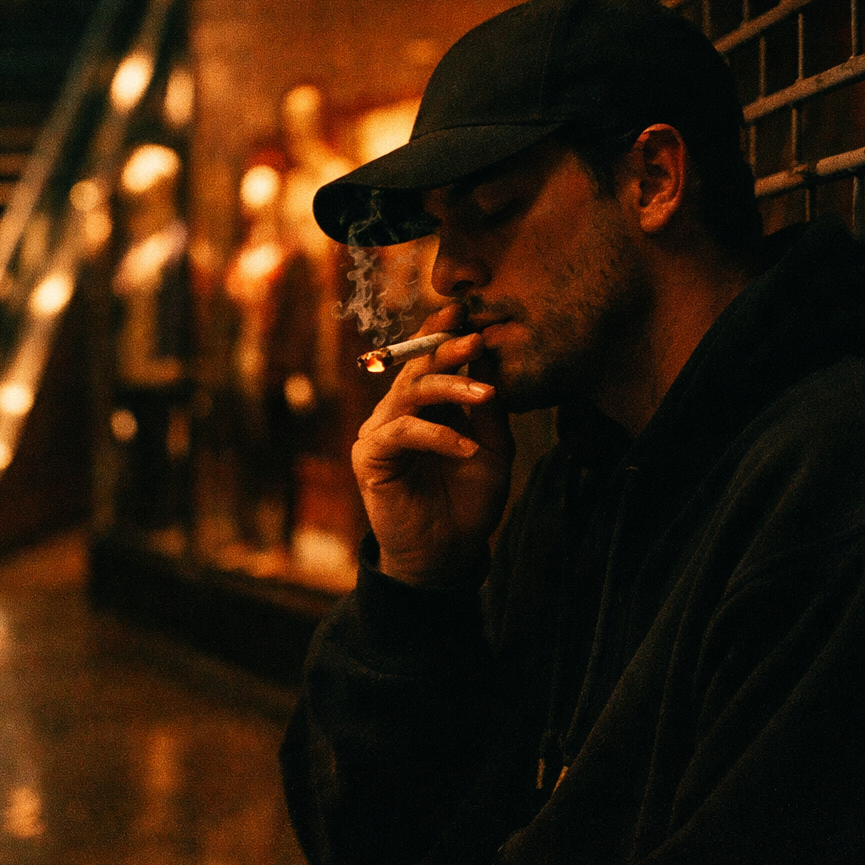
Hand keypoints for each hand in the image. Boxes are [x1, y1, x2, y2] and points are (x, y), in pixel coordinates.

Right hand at [352, 306, 513, 584]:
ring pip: (410, 393)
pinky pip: (402, 432)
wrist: (448, 553)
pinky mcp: (371, 456)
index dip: (442, 332)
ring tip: (485, 397)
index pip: (429, 358)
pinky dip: (438, 435)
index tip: (467, 311)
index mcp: (426, 404)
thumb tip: (491, 356)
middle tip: (476, 339)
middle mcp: (399, 411)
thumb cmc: (469, 501)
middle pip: (417, 367)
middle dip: (447, 349)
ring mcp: (381, 431)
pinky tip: (466, 448)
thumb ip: (490, 407)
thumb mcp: (494, 448)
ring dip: (450, 388)